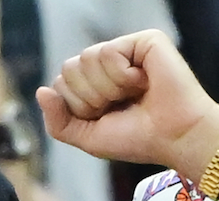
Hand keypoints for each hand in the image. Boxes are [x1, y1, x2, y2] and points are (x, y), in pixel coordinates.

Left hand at [36, 29, 218, 178]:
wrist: (176, 138)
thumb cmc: (140, 140)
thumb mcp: (90, 139)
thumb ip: (59, 122)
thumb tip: (42, 91)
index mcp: (97, 85)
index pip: (62, 84)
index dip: (80, 107)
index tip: (109, 118)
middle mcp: (110, 65)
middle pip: (69, 69)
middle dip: (91, 97)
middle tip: (122, 106)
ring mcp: (127, 51)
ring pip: (86, 59)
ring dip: (108, 88)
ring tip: (135, 95)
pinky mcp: (144, 41)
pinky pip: (108, 52)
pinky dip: (123, 76)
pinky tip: (144, 82)